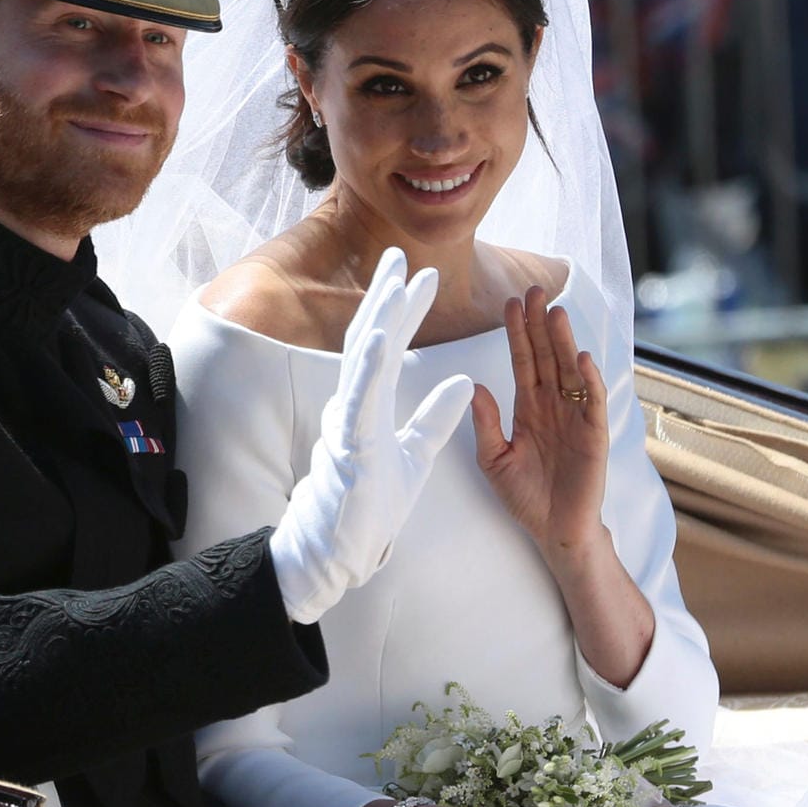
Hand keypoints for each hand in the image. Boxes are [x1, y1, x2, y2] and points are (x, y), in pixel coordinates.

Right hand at [270, 248, 473, 622]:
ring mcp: (348, 423)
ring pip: (361, 361)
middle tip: (400, 256)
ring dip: (379, 318)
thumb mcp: (415, 455)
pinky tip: (381, 335)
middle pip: (369, 340)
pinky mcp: (350, 445)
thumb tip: (466, 383)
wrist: (342, 550)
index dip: (404, 311)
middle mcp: (353, 406)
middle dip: (385, 297)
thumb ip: (435, 418)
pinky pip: (361, 399)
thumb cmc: (370, 506)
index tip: (423, 277)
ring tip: (394, 282)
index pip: (387, 348)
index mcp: (369, 406)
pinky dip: (370, 365)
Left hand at [472, 286, 609, 559]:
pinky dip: (588, 380)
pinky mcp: (594, 434)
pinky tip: (581, 357)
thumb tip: (474, 385)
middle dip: (540, 324)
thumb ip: (485, 424)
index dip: (517, 332)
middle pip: (546, 356)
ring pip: (569, 370)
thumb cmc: (525, 497)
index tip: (509, 303)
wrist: (554, 531)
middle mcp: (553, 405)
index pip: (522, 361)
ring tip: (556, 312)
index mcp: (528, 407)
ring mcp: (575, 417)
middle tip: (535, 289)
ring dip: (563, 342)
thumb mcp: (494, 459)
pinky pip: (592, 401)